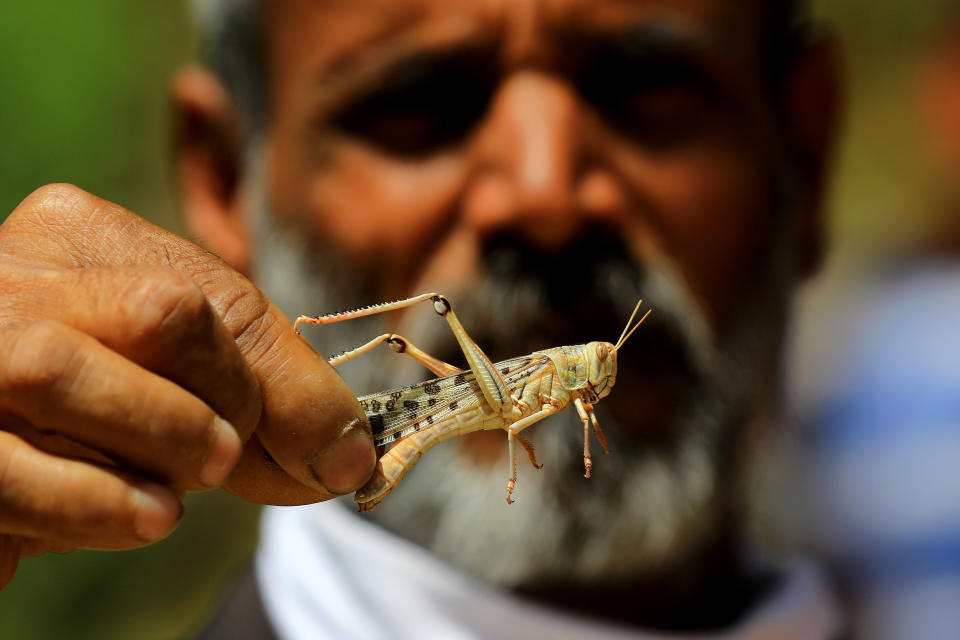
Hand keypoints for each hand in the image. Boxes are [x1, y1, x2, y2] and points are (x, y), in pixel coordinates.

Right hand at [0, 184, 374, 587]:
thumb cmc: (104, 395)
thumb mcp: (190, 372)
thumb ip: (270, 397)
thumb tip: (351, 459)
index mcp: (85, 239)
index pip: (211, 299)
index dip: (285, 386)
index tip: (330, 453)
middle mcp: (19, 275)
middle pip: (159, 314)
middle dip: (229, 405)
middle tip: (226, 461)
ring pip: (61, 372)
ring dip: (160, 447)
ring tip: (177, 498)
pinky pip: (7, 467)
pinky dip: (93, 504)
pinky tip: (142, 517)